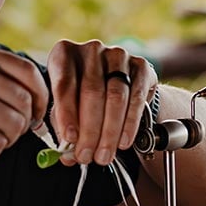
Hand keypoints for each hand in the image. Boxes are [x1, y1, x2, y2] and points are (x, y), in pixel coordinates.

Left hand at [46, 39, 157, 165]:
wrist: (119, 83)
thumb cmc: (83, 98)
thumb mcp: (67, 107)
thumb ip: (64, 127)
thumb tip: (66, 155)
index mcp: (64, 54)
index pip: (64, 84)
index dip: (66, 114)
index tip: (69, 140)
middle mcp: (91, 49)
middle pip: (92, 92)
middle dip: (89, 130)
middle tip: (86, 156)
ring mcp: (118, 55)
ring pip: (116, 97)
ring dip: (109, 132)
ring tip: (104, 156)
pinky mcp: (141, 66)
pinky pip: (136, 98)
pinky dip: (129, 124)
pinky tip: (123, 142)